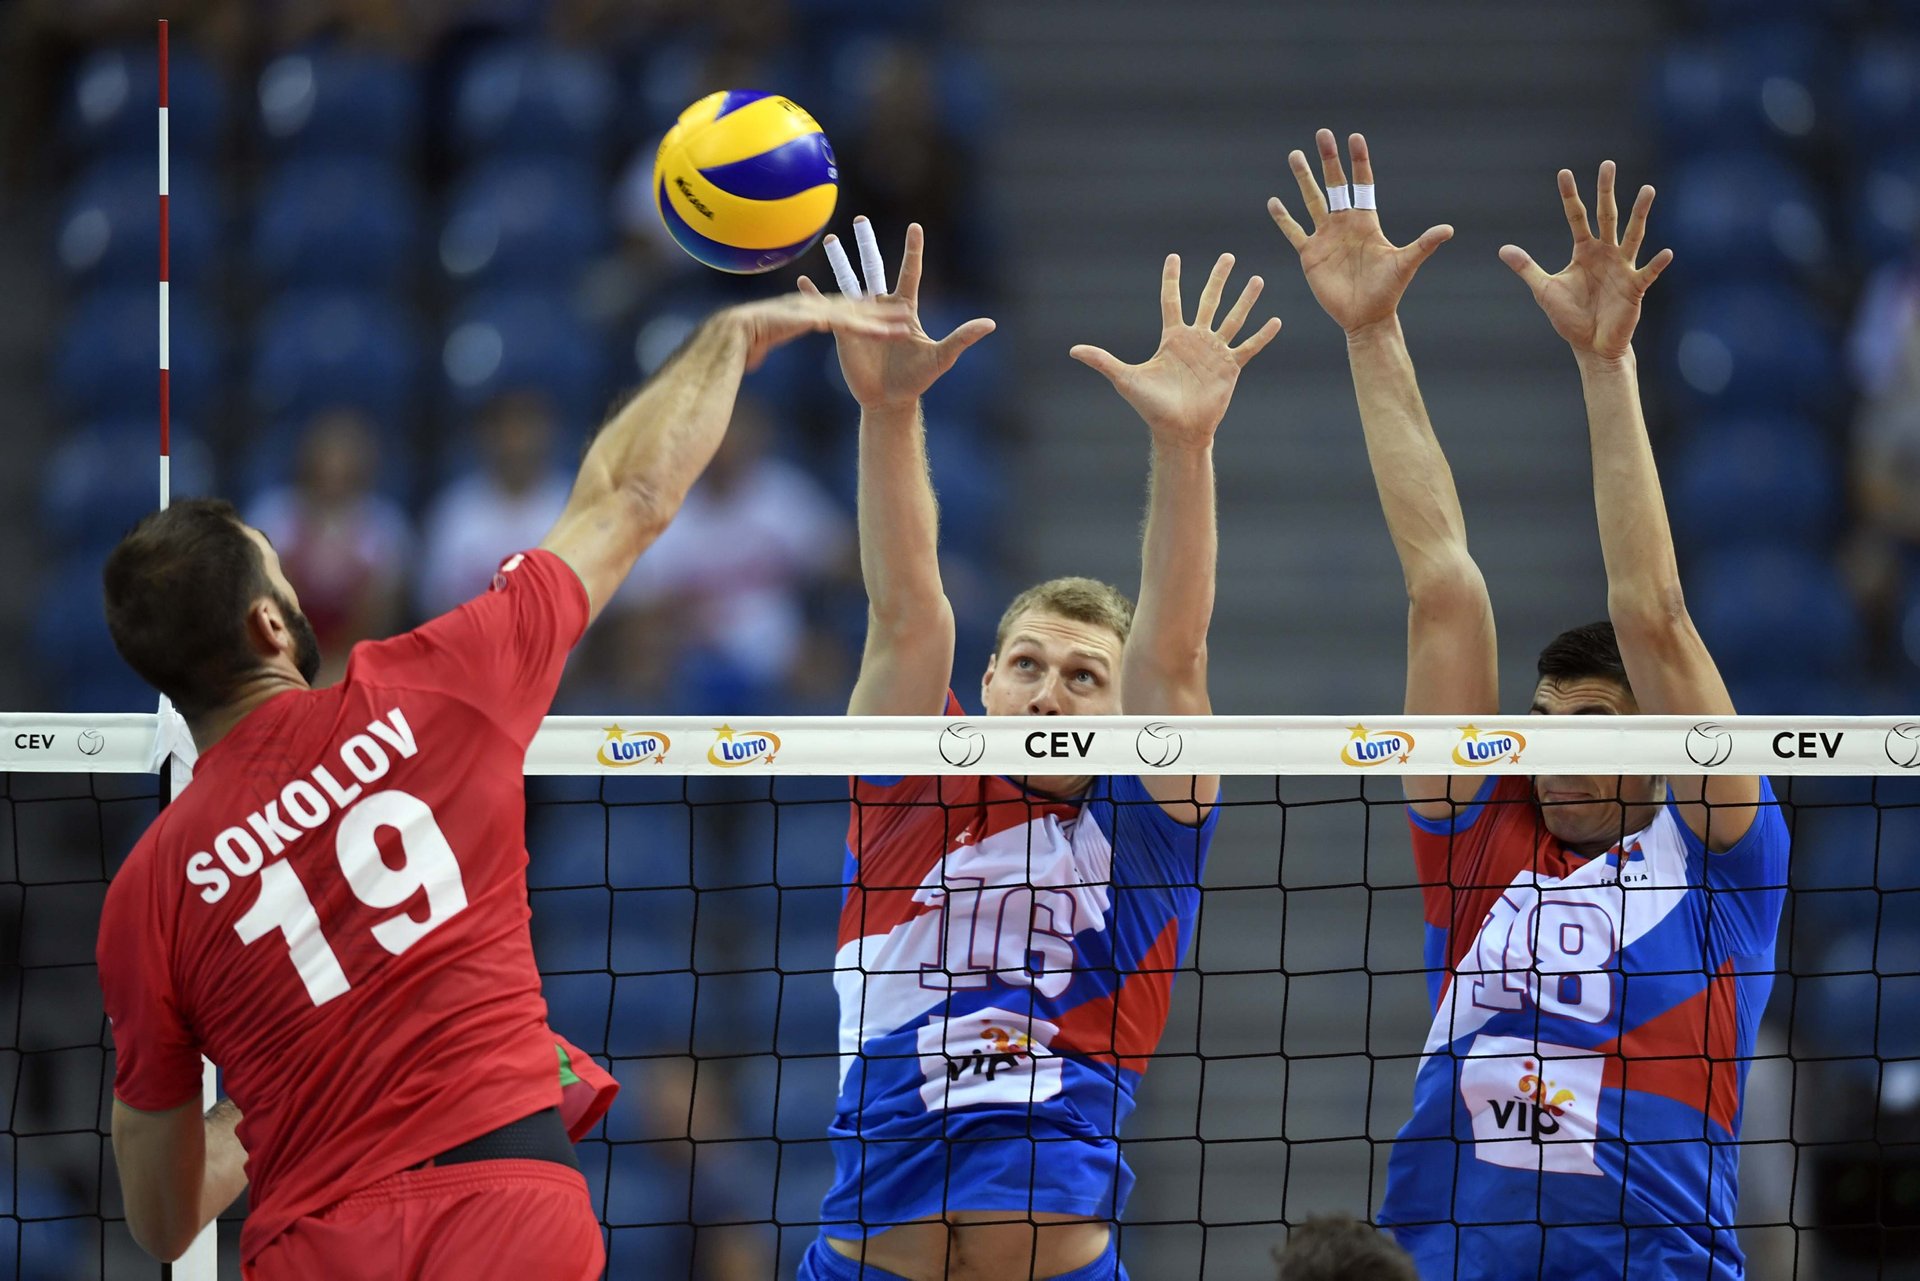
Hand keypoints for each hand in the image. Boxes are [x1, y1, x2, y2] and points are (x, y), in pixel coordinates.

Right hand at [723, 289, 911, 373]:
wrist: (726, 339)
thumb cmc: (736, 346)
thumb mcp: (754, 350)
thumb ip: (759, 352)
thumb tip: (751, 361)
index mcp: (803, 314)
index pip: (838, 311)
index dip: (859, 312)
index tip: (878, 315)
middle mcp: (812, 308)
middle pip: (855, 307)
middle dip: (882, 308)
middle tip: (908, 309)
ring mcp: (813, 312)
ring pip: (856, 314)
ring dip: (883, 317)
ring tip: (909, 319)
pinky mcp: (812, 320)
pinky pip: (846, 325)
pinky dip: (867, 328)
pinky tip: (886, 332)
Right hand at [800, 218, 994, 411]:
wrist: (890, 399)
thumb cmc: (917, 379)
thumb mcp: (941, 357)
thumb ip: (962, 338)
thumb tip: (990, 324)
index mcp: (904, 308)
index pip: (909, 272)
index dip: (913, 251)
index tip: (915, 226)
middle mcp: (881, 307)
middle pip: (873, 267)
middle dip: (867, 243)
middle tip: (860, 220)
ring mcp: (860, 317)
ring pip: (847, 281)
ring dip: (839, 261)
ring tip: (830, 240)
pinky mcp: (843, 331)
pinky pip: (827, 309)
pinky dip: (816, 295)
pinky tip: (803, 282)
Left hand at [1070, 252, 1280, 447]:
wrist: (1177, 430)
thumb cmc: (1151, 406)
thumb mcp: (1125, 379)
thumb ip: (1102, 361)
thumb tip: (1072, 350)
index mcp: (1172, 338)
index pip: (1171, 300)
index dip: (1172, 279)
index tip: (1174, 256)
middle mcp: (1195, 340)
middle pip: (1208, 301)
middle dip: (1217, 279)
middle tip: (1227, 256)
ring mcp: (1215, 352)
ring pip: (1232, 318)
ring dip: (1244, 299)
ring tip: (1257, 279)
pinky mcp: (1230, 367)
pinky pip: (1248, 347)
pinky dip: (1262, 335)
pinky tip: (1276, 320)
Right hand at [1269, 129, 1451, 336]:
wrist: (1366, 317)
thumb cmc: (1389, 290)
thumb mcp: (1406, 263)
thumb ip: (1424, 244)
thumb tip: (1448, 229)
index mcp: (1366, 222)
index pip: (1362, 184)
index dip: (1359, 162)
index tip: (1354, 138)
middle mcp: (1344, 224)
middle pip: (1334, 185)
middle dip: (1328, 160)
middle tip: (1322, 134)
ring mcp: (1326, 238)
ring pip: (1312, 201)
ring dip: (1303, 179)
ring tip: (1294, 155)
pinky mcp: (1310, 255)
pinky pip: (1294, 232)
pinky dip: (1284, 218)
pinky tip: (1274, 202)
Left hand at [1500, 162, 1672, 363]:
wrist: (1591, 345)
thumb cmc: (1570, 317)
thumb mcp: (1544, 290)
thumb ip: (1527, 268)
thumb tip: (1502, 249)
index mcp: (1584, 251)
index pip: (1576, 217)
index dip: (1569, 196)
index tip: (1564, 172)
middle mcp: (1605, 253)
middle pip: (1607, 215)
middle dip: (1606, 191)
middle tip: (1607, 164)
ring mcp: (1622, 268)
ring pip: (1632, 235)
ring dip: (1639, 214)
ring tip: (1647, 190)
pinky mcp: (1634, 288)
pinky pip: (1647, 273)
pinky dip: (1656, 264)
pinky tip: (1666, 252)